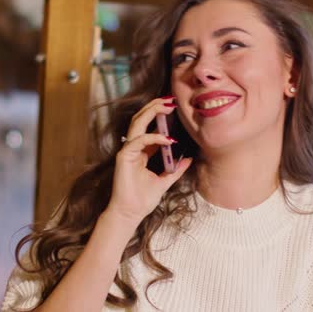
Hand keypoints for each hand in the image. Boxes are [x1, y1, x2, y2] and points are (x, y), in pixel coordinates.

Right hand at [106, 97, 192, 225]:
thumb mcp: (165, 181)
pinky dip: (153, 137)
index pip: (149, 126)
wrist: (131, 213)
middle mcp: (134, 148)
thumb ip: (175, 169)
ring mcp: (127, 151)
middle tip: (171, 99)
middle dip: (155, 106)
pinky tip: (167, 138)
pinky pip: (138, 141)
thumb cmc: (143, 199)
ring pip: (137, 124)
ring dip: (152, 112)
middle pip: (142, 119)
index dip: (160, 115)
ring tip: (168, 106)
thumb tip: (189, 158)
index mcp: (142, 151)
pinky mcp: (124, 157)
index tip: (175, 106)